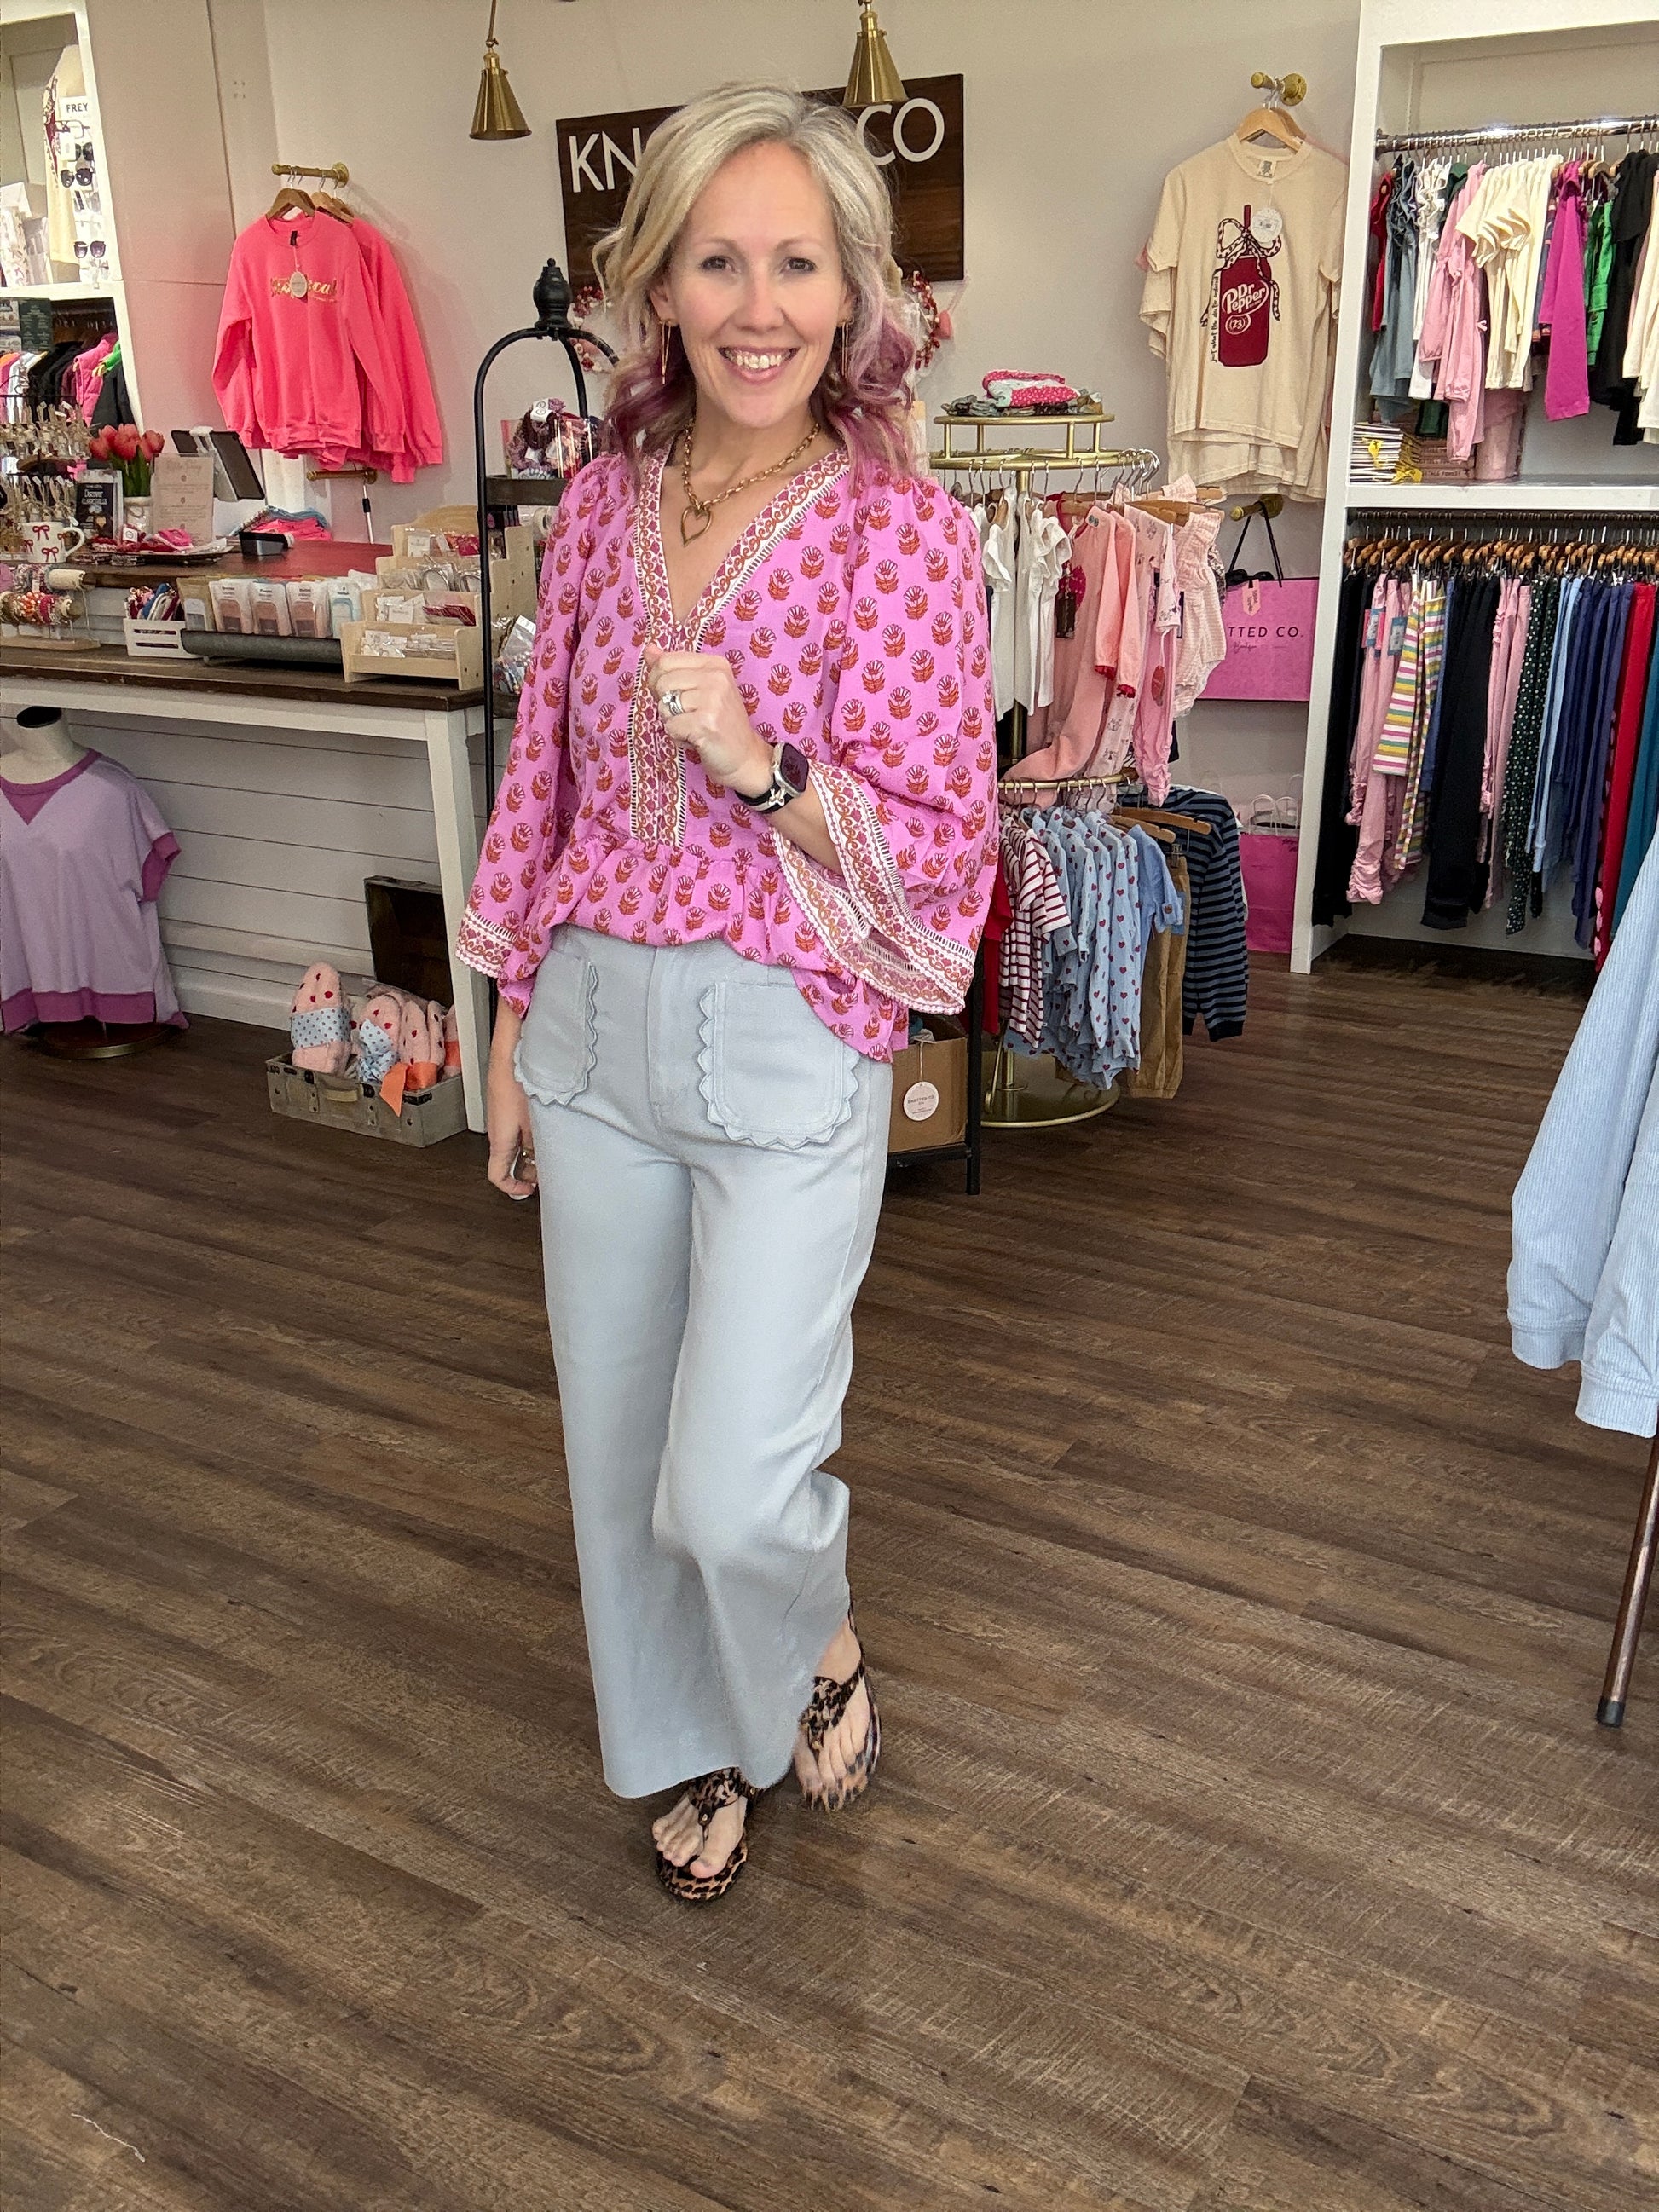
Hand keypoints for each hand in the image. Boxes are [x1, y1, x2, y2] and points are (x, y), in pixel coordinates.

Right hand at [486, 1002, 537, 1199]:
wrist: (511, 1047)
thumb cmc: (518, 1080)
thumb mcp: (534, 1121)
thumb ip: (536, 1146)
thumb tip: (539, 1167)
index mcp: (500, 1139)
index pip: (497, 1175)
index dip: (513, 1188)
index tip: (531, 1190)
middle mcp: (498, 1129)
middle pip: (510, 1160)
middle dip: (530, 1168)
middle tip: (552, 1168)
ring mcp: (502, 1115)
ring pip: (516, 1142)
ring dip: (533, 1148)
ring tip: (556, 1146)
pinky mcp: (509, 1102)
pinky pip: (518, 1125)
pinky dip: (533, 1131)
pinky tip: (552, 1124)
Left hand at [641, 640, 771, 796]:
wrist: (745, 757)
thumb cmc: (721, 724)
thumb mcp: (701, 689)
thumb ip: (674, 668)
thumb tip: (648, 651)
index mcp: (715, 664)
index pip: (666, 661)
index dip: (659, 681)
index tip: (676, 697)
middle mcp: (716, 678)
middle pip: (662, 682)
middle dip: (665, 704)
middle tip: (687, 716)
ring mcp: (713, 700)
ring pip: (664, 706)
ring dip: (672, 723)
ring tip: (693, 728)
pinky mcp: (706, 724)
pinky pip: (670, 727)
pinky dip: (677, 737)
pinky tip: (696, 739)